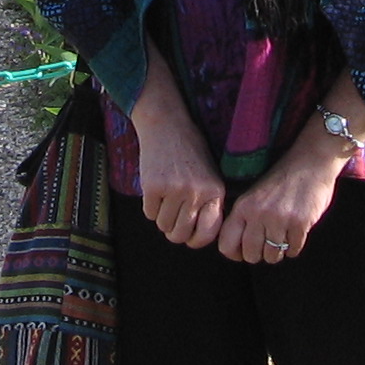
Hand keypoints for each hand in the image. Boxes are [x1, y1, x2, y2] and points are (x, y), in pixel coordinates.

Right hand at [131, 59, 225, 248]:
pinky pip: (149, 213)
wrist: (167, 124)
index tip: (190, 236)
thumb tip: (198, 237)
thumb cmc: (189, 151)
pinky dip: (150, 206)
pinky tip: (155, 189)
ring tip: (165, 198)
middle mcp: (197, 193)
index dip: (196, 240)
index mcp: (215, 191)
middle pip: (181, 235)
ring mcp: (174, 190)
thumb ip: (208, 204)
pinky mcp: (153, 186)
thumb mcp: (210, 174)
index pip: (208, 233)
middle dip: (174, 231)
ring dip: (161, 217)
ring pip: (163, 225)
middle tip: (172, 217)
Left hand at [216, 131, 344, 263]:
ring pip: (272, 257)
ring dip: (278, 251)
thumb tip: (236, 249)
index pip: (226, 245)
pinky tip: (295, 233)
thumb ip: (243, 218)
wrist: (310, 162)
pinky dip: (294, 247)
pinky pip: (293, 251)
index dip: (236, 253)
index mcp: (243, 206)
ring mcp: (279, 219)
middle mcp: (258, 213)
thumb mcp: (254, 194)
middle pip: (251, 256)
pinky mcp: (300, 224)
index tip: (245, 250)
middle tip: (268, 243)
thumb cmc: (281, 180)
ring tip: (282, 237)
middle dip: (260, 254)